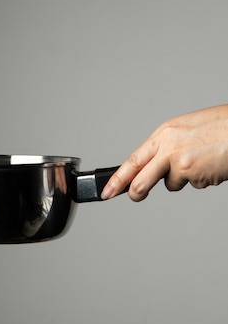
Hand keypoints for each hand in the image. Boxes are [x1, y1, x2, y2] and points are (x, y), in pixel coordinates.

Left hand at [101, 105, 227, 200]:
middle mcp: (167, 147)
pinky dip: (203, 178)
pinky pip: (195, 185)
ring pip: (172, 183)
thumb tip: (156, 164)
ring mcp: (180, 162)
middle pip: (141, 179)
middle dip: (136, 192)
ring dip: (184, 178)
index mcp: (164, 133)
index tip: (108, 189)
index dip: (119, 177)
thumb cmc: (220, 126)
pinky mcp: (194, 174)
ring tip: (201, 160)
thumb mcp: (186, 129)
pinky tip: (212, 164)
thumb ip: (168, 145)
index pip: (134, 159)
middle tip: (135, 197)